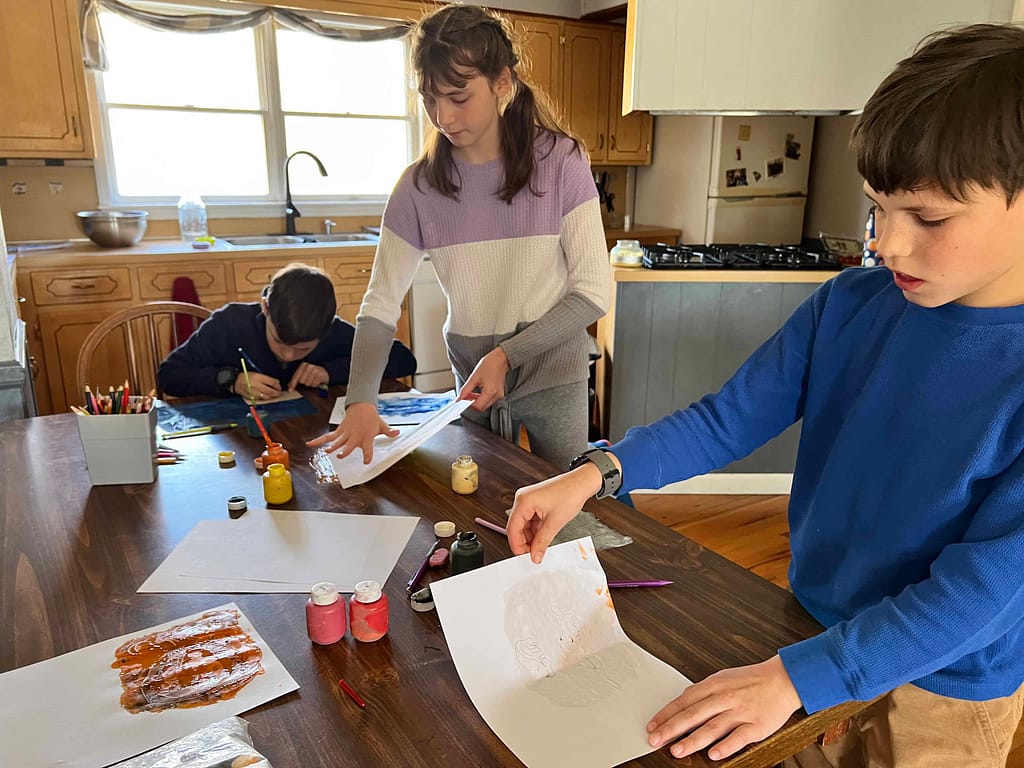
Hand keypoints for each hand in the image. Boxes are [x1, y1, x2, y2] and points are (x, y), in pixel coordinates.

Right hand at [234, 372, 281, 401]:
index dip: (277, 385)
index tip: (279, 385)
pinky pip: (261, 399)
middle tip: (279, 391)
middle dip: (277, 392)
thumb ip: (266, 378)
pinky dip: (265, 398)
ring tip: (274, 394)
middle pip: (271, 391)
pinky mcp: (251, 397)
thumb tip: (276, 382)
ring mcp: (254, 392)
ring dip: (272, 396)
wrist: (235, 382)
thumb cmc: (246, 376)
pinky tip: (267, 396)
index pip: (272, 382)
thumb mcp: (256, 373)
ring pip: (267, 397)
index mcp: (258, 377)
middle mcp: (256, 385)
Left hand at [288, 362, 327, 390]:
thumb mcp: (304, 374)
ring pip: (308, 383)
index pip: (296, 376)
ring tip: (313, 381)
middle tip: (309, 380)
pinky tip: (317, 381)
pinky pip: (314, 384)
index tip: (290, 390)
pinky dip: (315, 385)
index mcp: (303, 365)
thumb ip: (296, 379)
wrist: (325, 372)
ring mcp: (315, 370)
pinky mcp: (320, 374)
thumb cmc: (313, 374)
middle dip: (304, 383)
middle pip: (302, 381)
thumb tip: (289, 385)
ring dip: (310, 384)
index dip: (292, 384)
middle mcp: (309, 366)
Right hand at [305, 402, 397, 463]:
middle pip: (350, 445)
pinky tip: (309, 444)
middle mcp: (355, 436)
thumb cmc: (372, 418)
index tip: (366, 461)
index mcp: (366, 437)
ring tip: (326, 452)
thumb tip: (398, 434)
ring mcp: (346, 434)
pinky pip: (328, 436)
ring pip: (337, 441)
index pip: (368, 448)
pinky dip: (318, 440)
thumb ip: (389, 432)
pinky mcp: (339, 431)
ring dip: (332, 446)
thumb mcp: (382, 425)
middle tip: (341, 456)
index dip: (367, 455)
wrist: (362, 405)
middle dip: (345, 450)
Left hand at [458, 347, 509, 411]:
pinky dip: (481, 398)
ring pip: (484, 405)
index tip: (462, 400)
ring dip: (476, 401)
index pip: (477, 406)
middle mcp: (496, 396)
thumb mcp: (474, 377)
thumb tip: (459, 398)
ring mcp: (499, 395)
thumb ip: (465, 390)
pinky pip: (488, 401)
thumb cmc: (490, 364)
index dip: (468, 404)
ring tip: (471, 392)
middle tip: (466, 396)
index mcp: (490, 391)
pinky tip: (478, 392)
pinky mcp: (499, 394)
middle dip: (472, 403)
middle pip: (481, 408)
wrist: (500, 359)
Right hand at [507, 463, 604, 562]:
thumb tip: (535, 555)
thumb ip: (542, 541)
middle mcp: (523, 499)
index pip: (512, 528)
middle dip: (524, 542)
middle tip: (533, 554)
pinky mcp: (535, 502)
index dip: (517, 545)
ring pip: (523, 524)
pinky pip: (530, 520)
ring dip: (530, 537)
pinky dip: (535, 530)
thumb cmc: (570, 494)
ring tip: (539, 547)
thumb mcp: (555, 523)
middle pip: (516, 527)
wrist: (582, 483)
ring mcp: (529, 500)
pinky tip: (542, 538)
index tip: (523, 557)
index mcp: (524, 501)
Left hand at [646, 655, 801, 760]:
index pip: (684, 700)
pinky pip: (739, 738)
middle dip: (672, 728)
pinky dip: (725, 746)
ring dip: (693, 740)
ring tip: (677, 751)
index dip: (666, 714)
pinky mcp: (757, 726)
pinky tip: (713, 755)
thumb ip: (703, 692)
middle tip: (655, 740)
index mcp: (714, 685)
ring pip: (712, 727)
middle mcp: (724, 698)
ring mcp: (740, 712)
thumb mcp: (722, 678)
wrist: (783, 679)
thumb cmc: (750, 680)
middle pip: (693, 714)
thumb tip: (681, 705)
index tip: (652, 726)